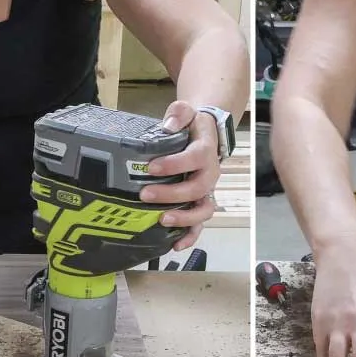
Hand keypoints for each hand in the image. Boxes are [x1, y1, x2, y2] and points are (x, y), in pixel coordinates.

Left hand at [142, 100, 220, 249]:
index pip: (194, 158)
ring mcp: (207, 192)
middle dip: (171, 195)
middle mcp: (210, 174)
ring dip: (183, 218)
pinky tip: (175, 245)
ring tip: (162, 220)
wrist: (205, 135)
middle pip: (197, 189)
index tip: (151, 167)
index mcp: (205, 151)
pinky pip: (200, 224)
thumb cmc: (192, 126)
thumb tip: (168, 125)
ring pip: (203, 210)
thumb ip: (178, 114)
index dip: (174, 164)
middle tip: (145, 194)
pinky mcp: (200, 203)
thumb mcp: (186, 111)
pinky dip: (190, 236)